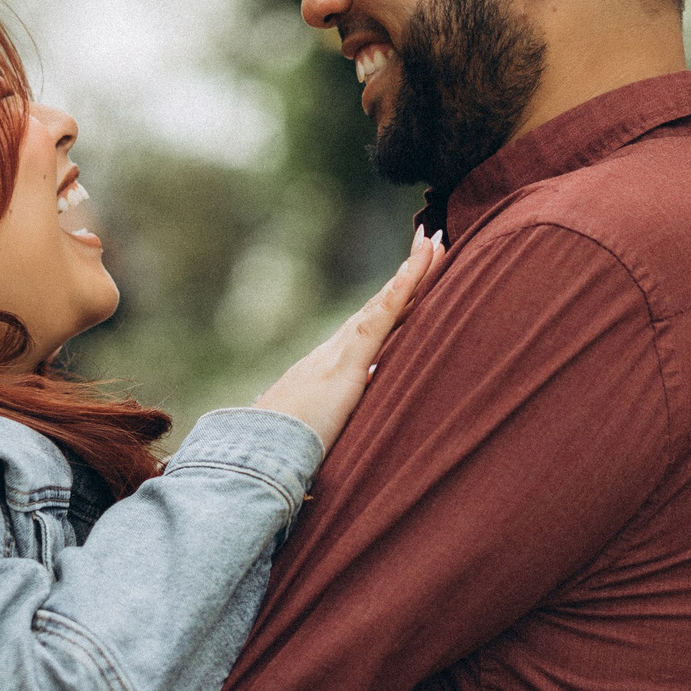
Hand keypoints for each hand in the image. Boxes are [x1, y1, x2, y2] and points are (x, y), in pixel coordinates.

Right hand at [254, 226, 447, 450]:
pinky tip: (416, 268)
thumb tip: (350, 413)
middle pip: (383, 304)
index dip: (397, 297)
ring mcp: (342, 351)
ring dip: (412, 271)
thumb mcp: (323, 427)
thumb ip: (338, 415)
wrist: (258, 451)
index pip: (376, 324)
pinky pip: (378, 321)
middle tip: (431, 239)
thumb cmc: (286, 447)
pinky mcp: (346, 363)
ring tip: (433, 241)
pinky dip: (398, 291)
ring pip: (385, 303)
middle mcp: (339, 349)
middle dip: (410, 273)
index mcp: (338, 365)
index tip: (416, 270)